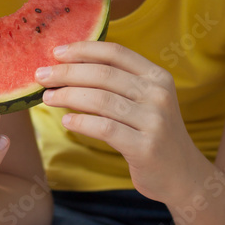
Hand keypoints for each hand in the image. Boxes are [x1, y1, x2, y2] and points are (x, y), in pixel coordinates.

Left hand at [35, 41, 200, 203]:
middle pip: (103, 75)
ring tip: (47, 97)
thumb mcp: (146, 101)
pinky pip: (104, 129)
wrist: (183, 175)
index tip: (56, 52)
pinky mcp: (145, 147)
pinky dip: (81, 122)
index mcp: (157, 76)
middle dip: (67, 72)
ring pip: (100, 100)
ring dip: (68, 96)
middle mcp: (158, 94)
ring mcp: (153, 121)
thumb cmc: (153, 133)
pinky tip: (66, 120)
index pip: (115, 53)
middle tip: (41, 75)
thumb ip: (119, 83)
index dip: (83, 49)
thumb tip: (70, 66)